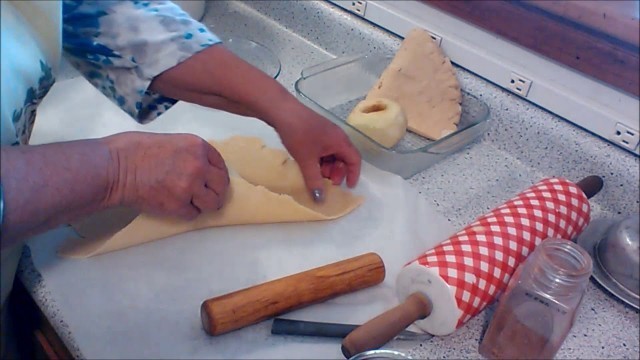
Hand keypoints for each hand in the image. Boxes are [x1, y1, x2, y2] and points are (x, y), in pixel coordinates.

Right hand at [102, 132, 228, 218]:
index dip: (217, 175)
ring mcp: (190, 186)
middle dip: (214, 192)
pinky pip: (193, 214)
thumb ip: (190, 154)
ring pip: (212, 203)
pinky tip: (174, 205)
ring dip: (203, 204)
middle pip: (221, 186)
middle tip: (205, 196)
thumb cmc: (133, 150)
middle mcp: (199, 165)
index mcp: (197, 146)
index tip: (212, 182)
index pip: (220, 165)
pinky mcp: (178, 205)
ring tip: (191, 202)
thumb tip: (200, 168)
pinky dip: (186, 212)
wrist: (114, 167)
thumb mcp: (171, 141)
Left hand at [273, 103, 361, 199]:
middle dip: (337, 172)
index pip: (355, 160)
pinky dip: (320, 159)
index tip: (347, 187)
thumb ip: (314, 181)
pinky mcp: (316, 131)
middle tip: (327, 182)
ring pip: (332, 154)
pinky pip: (324, 149)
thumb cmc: (298, 134)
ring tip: (315, 175)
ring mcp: (326, 133)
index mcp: (340, 141)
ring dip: (327, 167)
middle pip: (344, 158)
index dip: (353, 175)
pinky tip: (308, 165)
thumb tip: (320, 200)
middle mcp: (337, 136)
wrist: (281, 111)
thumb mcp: (306, 160)